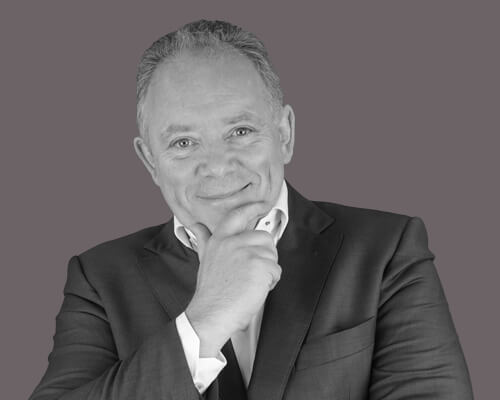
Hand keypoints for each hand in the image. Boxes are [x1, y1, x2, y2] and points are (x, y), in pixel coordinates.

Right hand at [184, 202, 281, 356]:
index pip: (237, 215)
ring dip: (267, 271)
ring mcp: (246, 252)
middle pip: (265, 238)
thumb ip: (204, 240)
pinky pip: (276, 270)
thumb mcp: (205, 259)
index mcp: (220, 239)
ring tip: (250, 283)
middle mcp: (232, 242)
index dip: (252, 207)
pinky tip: (254, 290)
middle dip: (264, 256)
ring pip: (272, 255)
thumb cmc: (211, 292)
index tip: (262, 204)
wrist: (211, 314)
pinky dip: (270, 283)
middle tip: (251, 273)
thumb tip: (195, 226)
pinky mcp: (259, 265)